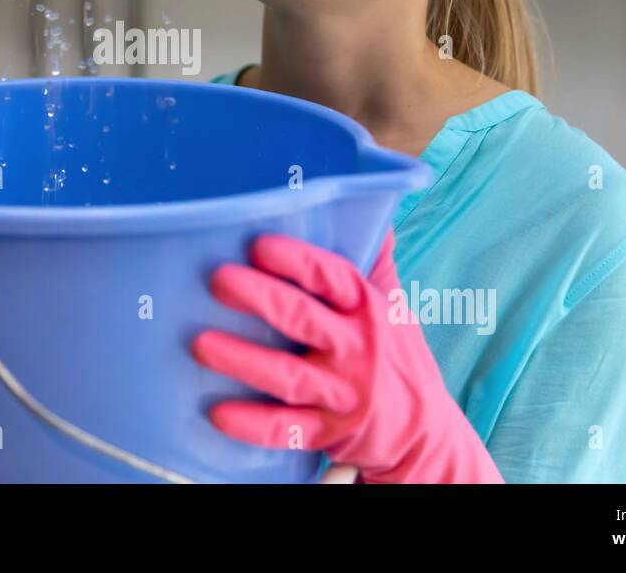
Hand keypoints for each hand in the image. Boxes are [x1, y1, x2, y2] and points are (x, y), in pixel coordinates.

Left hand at [190, 228, 503, 482]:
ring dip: (244, 360)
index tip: (258, 246)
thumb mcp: (393, 303)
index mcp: (366, 307)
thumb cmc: (396, 354)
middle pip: (304, 319)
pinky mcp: (329, 433)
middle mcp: (357, 347)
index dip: (297, 261)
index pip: (332, 276)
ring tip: (200, 344)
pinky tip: (217, 414)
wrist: (425, 431)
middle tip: (217, 280)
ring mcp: (342, 392)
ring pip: (289, 376)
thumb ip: (372, 258)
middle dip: (261, 299)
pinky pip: (288, 430)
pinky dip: (253, 424)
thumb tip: (366, 193)